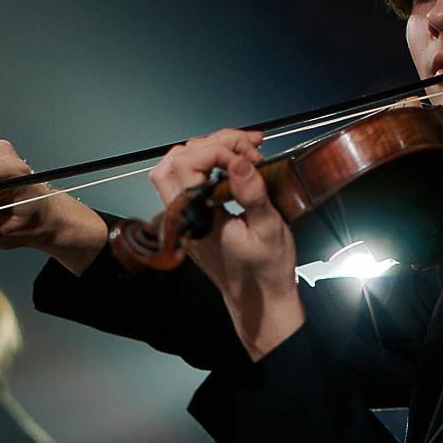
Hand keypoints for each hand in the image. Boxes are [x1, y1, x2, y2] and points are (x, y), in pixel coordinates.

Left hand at [150, 129, 303, 360]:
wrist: (258, 298)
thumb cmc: (265, 269)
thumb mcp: (269, 229)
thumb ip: (252, 194)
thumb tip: (239, 163)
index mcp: (196, 218)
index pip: (188, 163)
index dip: (219, 149)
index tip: (250, 158)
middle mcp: (181, 216)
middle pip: (176, 159)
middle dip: (214, 143)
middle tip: (250, 148)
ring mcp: (182, 217)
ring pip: (173, 168)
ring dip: (205, 150)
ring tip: (242, 150)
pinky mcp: (191, 216)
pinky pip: (185, 180)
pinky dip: (206, 163)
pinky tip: (234, 162)